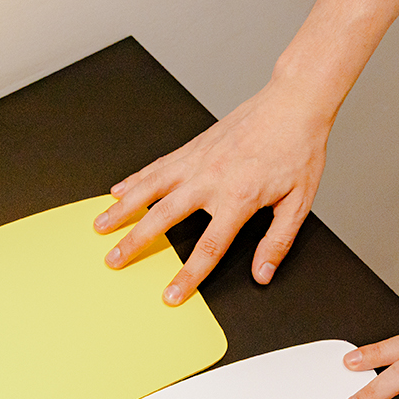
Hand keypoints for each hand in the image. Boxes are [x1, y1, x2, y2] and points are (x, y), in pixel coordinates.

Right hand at [92, 80, 331, 305]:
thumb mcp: (298, 202)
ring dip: (122, 208)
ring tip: (100, 226)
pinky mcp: (193, 147)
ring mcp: (197, 160)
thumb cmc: (297, 150)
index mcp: (239, 198)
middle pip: (164, 218)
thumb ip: (277, 241)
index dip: (187, 275)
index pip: (208, 247)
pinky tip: (118, 191)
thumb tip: (262, 274)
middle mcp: (211, 179)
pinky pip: (157, 166)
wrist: (292, 104)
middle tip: (114, 260)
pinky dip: (135, 179)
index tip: (171, 294)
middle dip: (135, 242)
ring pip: (150, 188)